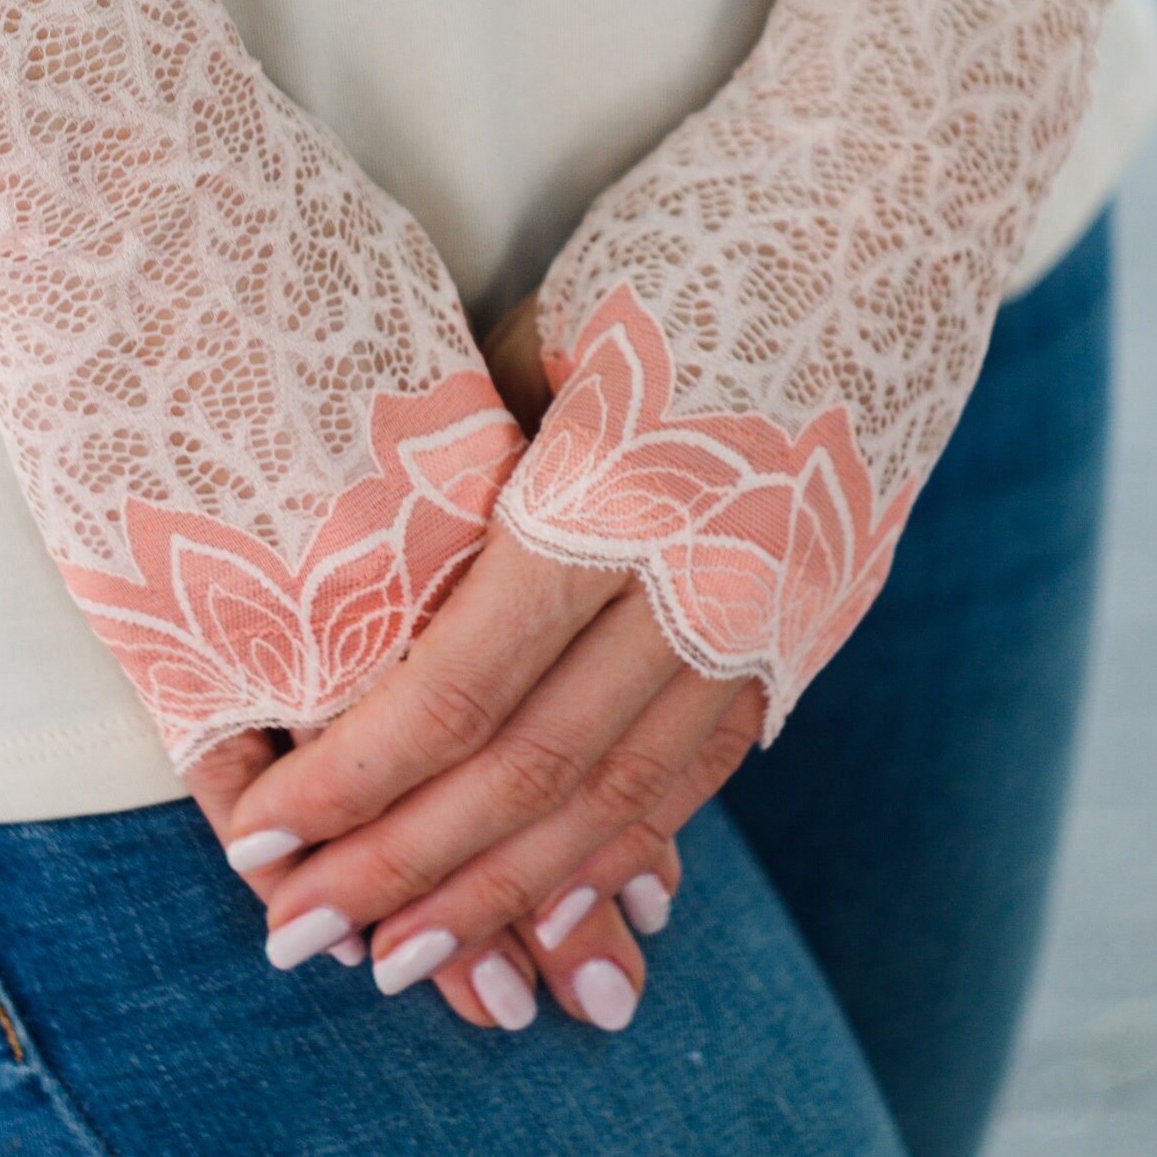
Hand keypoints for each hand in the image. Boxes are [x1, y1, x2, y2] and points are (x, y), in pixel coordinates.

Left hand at [212, 294, 761, 1020]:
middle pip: (533, 772)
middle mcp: (706, 576)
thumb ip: (482, 464)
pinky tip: (554, 897)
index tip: (255, 837)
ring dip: (508, 890)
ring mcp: (781, 611)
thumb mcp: (558, 330)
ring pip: (626, 795)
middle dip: (404, 869)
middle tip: (296, 939)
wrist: (900, 195)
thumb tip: (390, 575)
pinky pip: (708, 762)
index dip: (351, 778)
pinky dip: (621, 841)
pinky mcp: (824, 617)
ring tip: (409, 961)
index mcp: (614, 493)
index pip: (460, 687)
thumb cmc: (693, 227)